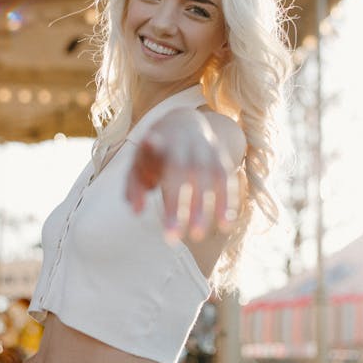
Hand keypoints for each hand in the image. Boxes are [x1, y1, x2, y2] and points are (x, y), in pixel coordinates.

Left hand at [126, 109, 238, 239]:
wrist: (186, 124)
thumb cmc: (156, 154)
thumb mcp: (139, 162)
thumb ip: (134, 185)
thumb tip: (137, 210)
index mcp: (162, 140)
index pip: (156, 145)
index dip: (154, 145)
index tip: (150, 142)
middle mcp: (187, 142)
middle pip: (185, 170)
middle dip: (178, 203)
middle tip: (172, 237)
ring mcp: (207, 149)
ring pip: (210, 176)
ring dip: (205, 206)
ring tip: (197, 235)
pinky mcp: (221, 158)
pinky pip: (227, 180)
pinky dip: (228, 202)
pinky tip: (225, 224)